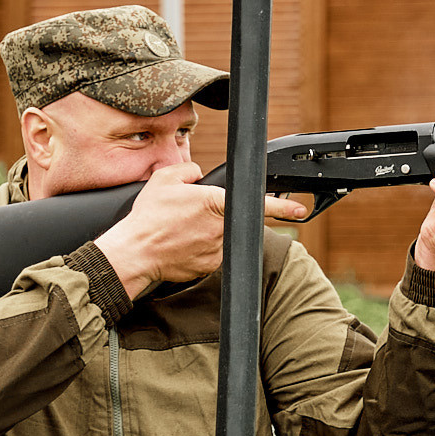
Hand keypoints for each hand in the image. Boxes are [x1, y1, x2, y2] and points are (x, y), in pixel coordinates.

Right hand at [95, 163, 308, 296]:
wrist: (136, 253)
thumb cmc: (148, 218)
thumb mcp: (164, 179)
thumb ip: (188, 170)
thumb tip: (199, 175)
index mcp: (214, 203)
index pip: (256, 204)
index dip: (281, 207)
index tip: (299, 211)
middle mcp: (221, 228)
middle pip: (233, 219)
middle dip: (220, 216)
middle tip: (192, 217)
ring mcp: (217, 250)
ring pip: (224, 237)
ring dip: (210, 232)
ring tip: (182, 230)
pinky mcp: (210, 266)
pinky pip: (213, 252)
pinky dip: (202, 247)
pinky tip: (182, 242)